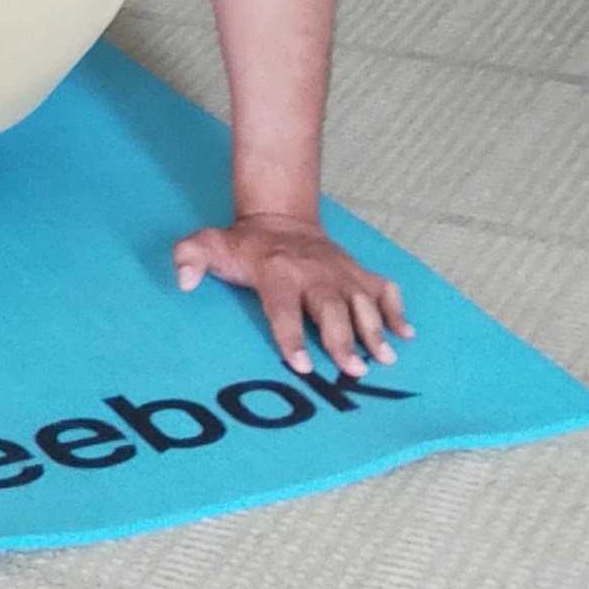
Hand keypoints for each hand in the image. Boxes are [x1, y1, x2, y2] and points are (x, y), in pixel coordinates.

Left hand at [173, 213, 411, 373]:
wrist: (279, 218)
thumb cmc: (244, 246)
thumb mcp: (209, 244)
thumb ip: (189, 257)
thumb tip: (183, 281)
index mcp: (277, 273)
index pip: (284, 311)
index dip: (292, 340)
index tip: (304, 366)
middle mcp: (314, 273)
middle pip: (332, 310)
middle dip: (343, 340)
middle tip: (354, 371)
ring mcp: (340, 272)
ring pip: (363, 302)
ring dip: (375, 331)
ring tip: (385, 358)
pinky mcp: (357, 272)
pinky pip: (384, 289)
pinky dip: (397, 310)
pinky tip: (406, 334)